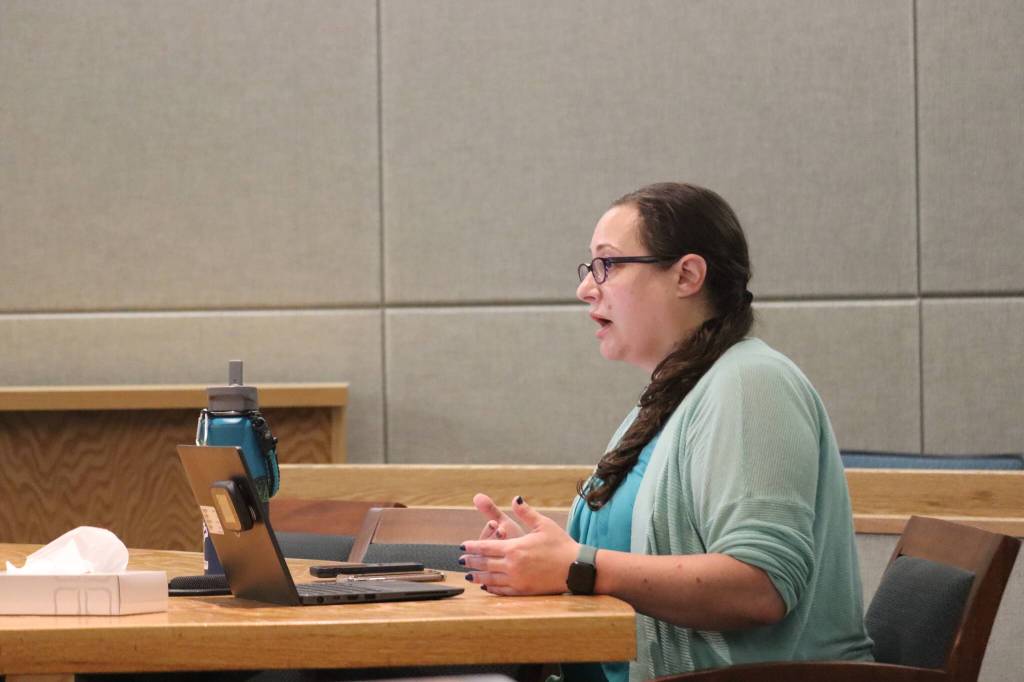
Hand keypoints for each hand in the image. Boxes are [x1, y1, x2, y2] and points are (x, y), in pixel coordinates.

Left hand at [460, 496, 578, 595]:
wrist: (576, 568)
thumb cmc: (561, 544)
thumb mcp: (543, 524)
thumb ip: (526, 512)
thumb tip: (515, 499)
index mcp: (515, 547)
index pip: (486, 547)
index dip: (472, 547)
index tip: (462, 546)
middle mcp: (512, 565)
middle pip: (484, 563)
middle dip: (471, 561)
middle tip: (460, 560)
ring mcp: (517, 580)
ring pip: (490, 578)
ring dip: (477, 576)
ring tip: (468, 574)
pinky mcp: (524, 591)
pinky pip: (502, 591)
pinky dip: (491, 588)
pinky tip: (486, 586)